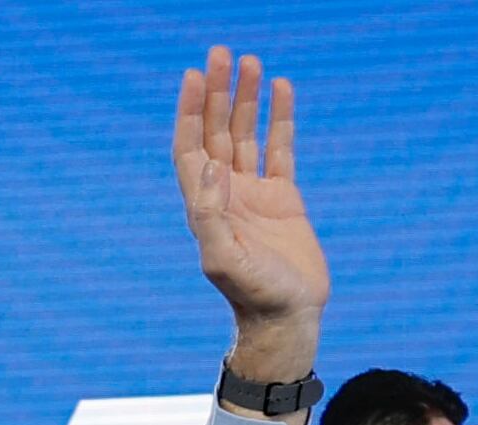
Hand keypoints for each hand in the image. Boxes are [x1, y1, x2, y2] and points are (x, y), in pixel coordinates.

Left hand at [173, 48, 327, 381]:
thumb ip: (211, 214)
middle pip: (217, 132)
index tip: (193, 76)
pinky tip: (282, 90)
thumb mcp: (225, 259)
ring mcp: (255, 194)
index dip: (190, 112)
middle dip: (217, 93)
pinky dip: (280, 119)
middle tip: (220, 53)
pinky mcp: (284, 199)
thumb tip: (210, 166)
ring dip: (246, 99)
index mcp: (206, 205)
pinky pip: (280, 149)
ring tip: (251, 61)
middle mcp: (226, 194)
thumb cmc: (254, 295)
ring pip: (246, 135)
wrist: (287, 318)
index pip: (191, 147)